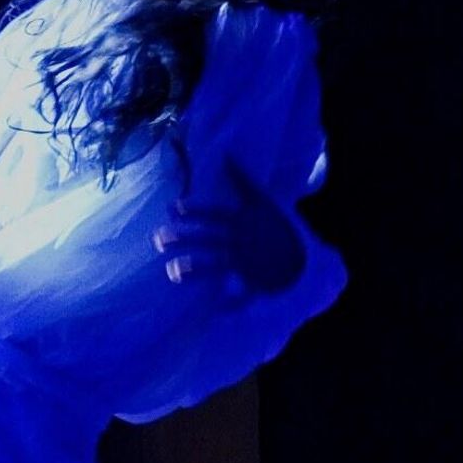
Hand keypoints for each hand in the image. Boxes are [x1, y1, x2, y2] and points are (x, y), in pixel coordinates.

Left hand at [153, 157, 310, 297]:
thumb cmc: (279, 227)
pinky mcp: (256, 282)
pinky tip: (209, 308)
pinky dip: (228, 303)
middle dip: (185, 238)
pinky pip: (240, 293)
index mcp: (246, 220)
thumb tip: (227, 154)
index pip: (216, 213)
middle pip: (210, 238)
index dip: (195, 209)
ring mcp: (249, 262)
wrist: (305, 256)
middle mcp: (245, 240)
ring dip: (195, 268)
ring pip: (218, 264)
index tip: (173, 208)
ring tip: (172, 271)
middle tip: (158, 240)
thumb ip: (243, 179)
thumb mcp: (264, 201)